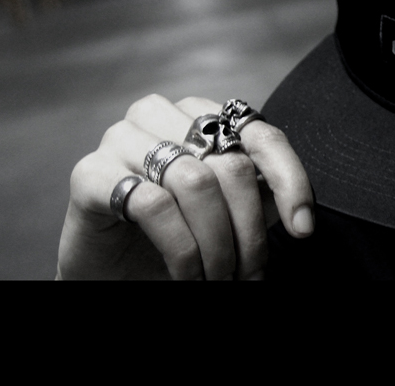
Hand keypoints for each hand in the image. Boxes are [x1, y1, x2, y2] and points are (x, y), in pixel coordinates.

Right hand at [57, 94, 313, 279]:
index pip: (261, 135)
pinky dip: (181, 247)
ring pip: (195, 182)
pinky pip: (153, 204)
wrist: (111, 269)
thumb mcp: (230, 214)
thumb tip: (301, 217)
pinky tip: (187, 274)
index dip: (290, 180)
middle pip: (230, 165)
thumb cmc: (175, 235)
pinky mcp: (90, 172)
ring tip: (219, 279)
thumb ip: (263, 198)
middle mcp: (162, 115)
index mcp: (201, 116)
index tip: (303, 229)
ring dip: (215, 243)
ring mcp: (122, 138)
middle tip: (249, 274)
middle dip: (248, 231)